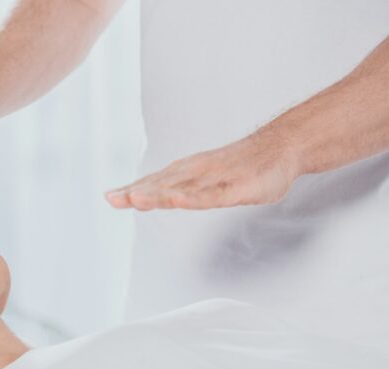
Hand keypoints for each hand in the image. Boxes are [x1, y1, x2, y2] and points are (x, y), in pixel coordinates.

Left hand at [104, 132, 299, 209]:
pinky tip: (179, 200)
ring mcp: (214, 179)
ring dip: (158, 194)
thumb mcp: (206, 177)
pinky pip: (211, 195)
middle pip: (161, 185)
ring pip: (182, 189)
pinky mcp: (234, 187)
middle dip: (136, 192)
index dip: (131, 190)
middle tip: (111, 198)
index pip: (154, 183)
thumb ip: (182, 188)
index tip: (109, 197)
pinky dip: (193, 198)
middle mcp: (196, 172)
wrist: (280, 147)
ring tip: (136, 199)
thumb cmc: (242, 166)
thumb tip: (158, 194)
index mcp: (187, 172)